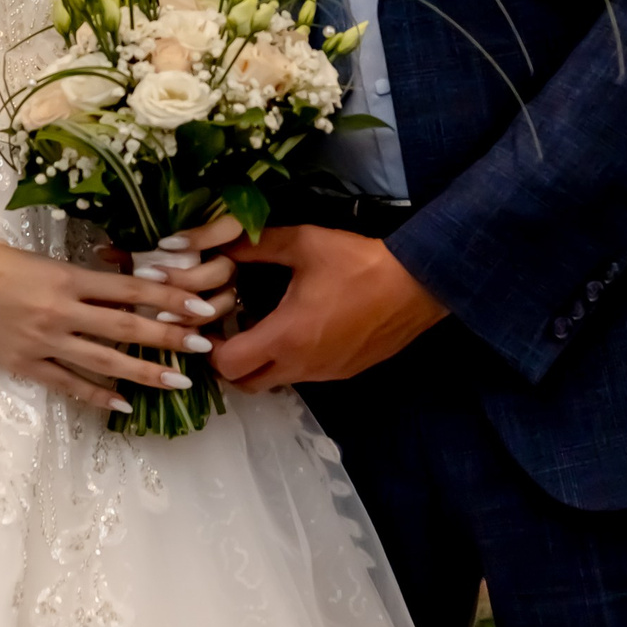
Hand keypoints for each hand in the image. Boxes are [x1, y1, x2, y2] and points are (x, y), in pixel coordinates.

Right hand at [0, 237, 233, 415]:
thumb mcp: (45, 259)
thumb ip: (83, 276)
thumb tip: (129, 284)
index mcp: (68, 277)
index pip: (130, 288)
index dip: (169, 297)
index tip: (200, 306)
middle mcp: (61, 311)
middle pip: (125, 326)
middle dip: (168, 336)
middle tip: (203, 346)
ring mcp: (44, 341)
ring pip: (104, 361)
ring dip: (143, 372)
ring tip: (177, 383)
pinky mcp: (25, 365)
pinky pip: (68, 384)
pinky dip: (97, 396)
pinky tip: (123, 404)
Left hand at [212, 225, 446, 392]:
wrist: (416, 285)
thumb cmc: (358, 263)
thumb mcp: (305, 243)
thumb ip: (257, 245)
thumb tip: (217, 242)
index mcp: (285, 337)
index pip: (228, 365)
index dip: (209, 348)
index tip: (211, 322)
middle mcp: (300, 366)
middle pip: (245, 384)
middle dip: (229, 362)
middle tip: (229, 330)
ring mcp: (324, 374)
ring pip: (274, 382)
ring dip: (259, 362)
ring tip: (261, 326)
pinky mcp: (343, 373)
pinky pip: (302, 377)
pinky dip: (288, 361)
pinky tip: (298, 330)